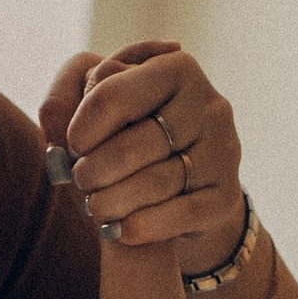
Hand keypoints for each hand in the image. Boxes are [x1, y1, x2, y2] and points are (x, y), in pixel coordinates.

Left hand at [38, 38, 245, 278]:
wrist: (181, 184)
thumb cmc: (129, 132)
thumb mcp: (97, 102)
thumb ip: (72, 88)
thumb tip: (74, 98)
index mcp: (175, 69)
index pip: (114, 94)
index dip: (82, 127)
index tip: (71, 145)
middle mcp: (209, 105)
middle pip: (137, 143)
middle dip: (96, 168)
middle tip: (79, 180)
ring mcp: (224, 151)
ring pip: (157, 182)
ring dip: (113, 200)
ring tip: (95, 207)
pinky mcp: (226, 196)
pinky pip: (181, 214)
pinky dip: (143, 225)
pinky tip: (120, 229)